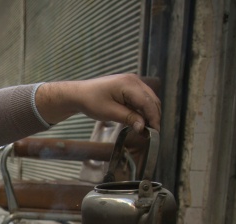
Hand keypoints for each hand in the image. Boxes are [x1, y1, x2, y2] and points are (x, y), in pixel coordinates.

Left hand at [36, 74, 160, 131]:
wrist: (80, 94)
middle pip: (152, 100)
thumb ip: (129, 118)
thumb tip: (143, 127)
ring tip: (147, 128)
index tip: (155, 131)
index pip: (147, 102)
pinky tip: (140, 121)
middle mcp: (134, 80)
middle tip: (152, 132)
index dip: (153, 117)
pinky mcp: (130, 87)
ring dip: (149, 113)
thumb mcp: (110, 112)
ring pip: (148, 99)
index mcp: (129, 84)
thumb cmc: (91, 101)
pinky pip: (141, 98)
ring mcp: (133, 82)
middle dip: (154, 116)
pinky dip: (143, 109)